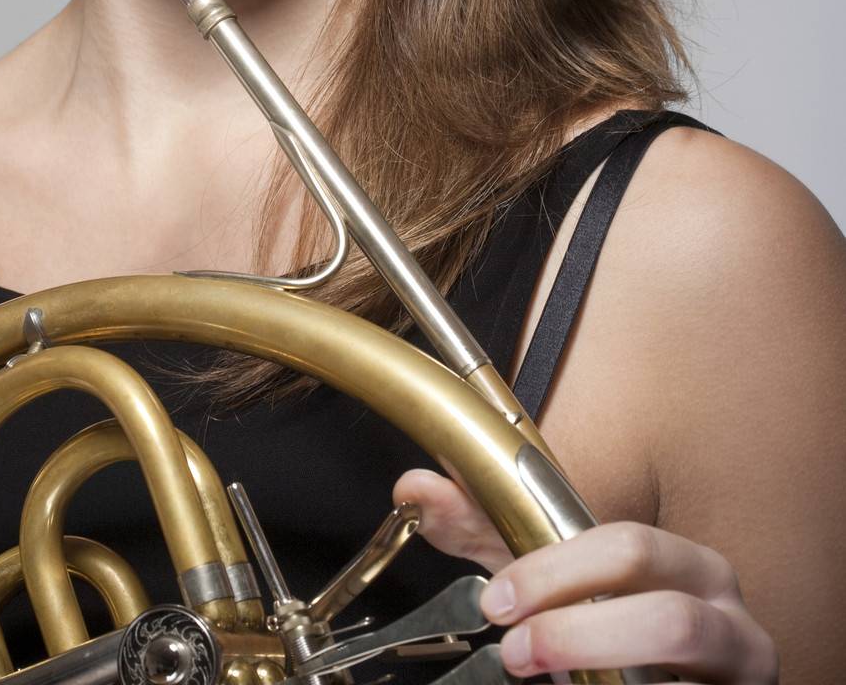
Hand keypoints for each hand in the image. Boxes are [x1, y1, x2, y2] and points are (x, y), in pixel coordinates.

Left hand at [393, 468, 778, 683]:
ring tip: (540, 675)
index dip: (555, 573)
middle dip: (579, 632)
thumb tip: (415, 488)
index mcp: (688, 565)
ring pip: (680, 656)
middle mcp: (727, 615)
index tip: (497, 600)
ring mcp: (741, 671)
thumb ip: (491, 538)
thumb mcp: (557, 585)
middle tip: (516, 648)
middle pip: (664, 614)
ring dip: (599, 667)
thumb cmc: (619, 635)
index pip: (626, 548)